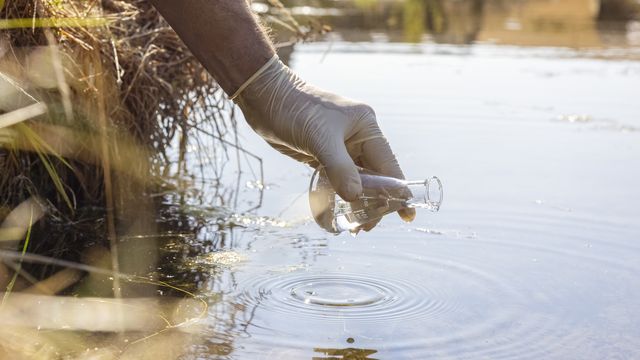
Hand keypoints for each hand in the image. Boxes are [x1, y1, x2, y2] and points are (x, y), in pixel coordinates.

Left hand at [233, 56, 415, 226]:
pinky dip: (339, 195)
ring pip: (356, 180)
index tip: (406, 215)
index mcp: (366, 127)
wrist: (264, 97)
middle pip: (375, 176)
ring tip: (354, 227)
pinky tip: (338, 212)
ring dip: (356, 202)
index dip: (397, 191)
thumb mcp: (319, 139)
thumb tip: (356, 197)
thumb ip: (339, 168)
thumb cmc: (294, 110)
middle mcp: (357, 137)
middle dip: (374, 202)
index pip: (388, 165)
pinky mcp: (323, 155)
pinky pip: (338, 180)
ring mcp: (341, 147)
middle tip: (364, 227)